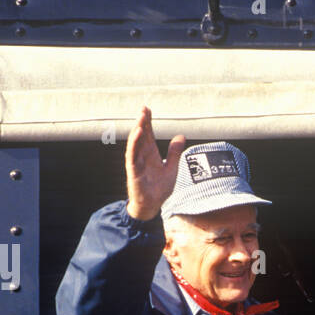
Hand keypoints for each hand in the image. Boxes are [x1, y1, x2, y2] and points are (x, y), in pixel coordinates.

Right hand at [125, 107, 186, 221]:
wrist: (152, 206)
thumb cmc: (159, 188)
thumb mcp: (171, 168)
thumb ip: (175, 152)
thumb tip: (181, 136)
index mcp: (151, 154)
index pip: (148, 134)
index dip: (148, 122)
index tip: (147, 109)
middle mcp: (142, 156)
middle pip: (141, 135)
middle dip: (142, 122)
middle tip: (144, 108)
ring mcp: (137, 163)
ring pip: (135, 143)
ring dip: (138, 130)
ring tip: (141, 117)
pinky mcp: (133, 171)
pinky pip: (132, 155)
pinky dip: (134, 144)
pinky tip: (138, 133)